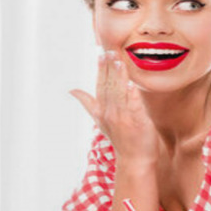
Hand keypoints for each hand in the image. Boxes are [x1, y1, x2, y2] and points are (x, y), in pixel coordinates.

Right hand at [69, 50, 158, 165]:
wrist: (134, 160)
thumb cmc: (120, 139)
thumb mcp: (99, 121)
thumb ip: (89, 104)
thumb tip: (73, 90)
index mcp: (102, 111)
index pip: (100, 85)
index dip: (100, 69)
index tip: (100, 53)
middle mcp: (110, 114)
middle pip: (108, 86)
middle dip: (108, 68)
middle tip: (108, 50)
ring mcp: (123, 119)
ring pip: (119, 94)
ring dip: (118, 77)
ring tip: (118, 61)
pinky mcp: (137, 124)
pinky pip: (134, 107)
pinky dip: (131, 96)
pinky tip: (131, 84)